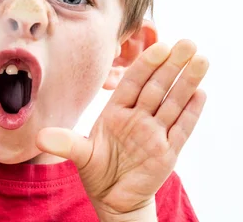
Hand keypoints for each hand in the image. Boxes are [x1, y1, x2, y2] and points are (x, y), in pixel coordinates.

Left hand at [36, 40, 207, 217]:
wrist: (114, 200)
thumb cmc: (97, 171)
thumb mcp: (80, 155)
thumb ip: (65, 143)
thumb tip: (41, 137)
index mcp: (117, 110)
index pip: (133, 82)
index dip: (145, 64)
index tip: (158, 46)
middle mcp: (138, 117)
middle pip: (157, 86)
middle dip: (172, 65)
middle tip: (188, 43)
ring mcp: (155, 133)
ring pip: (173, 103)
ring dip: (187, 82)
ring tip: (202, 59)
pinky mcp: (168, 151)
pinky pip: (182, 129)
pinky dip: (191, 112)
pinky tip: (201, 93)